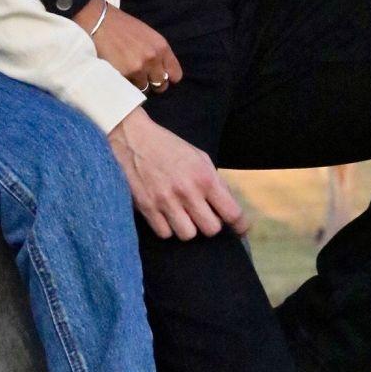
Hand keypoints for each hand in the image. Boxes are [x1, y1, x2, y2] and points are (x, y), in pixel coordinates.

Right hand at [74, 0, 182, 93]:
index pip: (175, 74)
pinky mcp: (123, 74)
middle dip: (150, 83)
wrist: (96, 20)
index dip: (166, 77)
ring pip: (143, 88)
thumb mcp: (144, 34)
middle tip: (139, 76)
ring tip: (124, 72)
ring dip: (135, 84)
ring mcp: (138, 67)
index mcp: (161, 46)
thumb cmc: (119, 25)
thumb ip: (154, 52)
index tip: (157, 76)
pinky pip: (128, 88)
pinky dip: (123, 84)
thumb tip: (159, 71)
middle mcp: (153, 58)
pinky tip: (116, 72)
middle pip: (160, 85)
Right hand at [107, 106, 249, 239]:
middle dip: (209, 223)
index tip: (238, 229)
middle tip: (201, 213)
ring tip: (181, 213)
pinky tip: (164, 213)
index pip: (232, 213)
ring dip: (187, 227)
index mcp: (204, 176)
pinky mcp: (147, 207)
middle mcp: (187, 191)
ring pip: (188, 235)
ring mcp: (166, 201)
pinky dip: (166, 227)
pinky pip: (165, 234)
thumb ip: (214, 182)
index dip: (239, 225)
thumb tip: (228, 211)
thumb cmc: (168, 146)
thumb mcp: (198, 157)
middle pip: (211, 229)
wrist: (131, 136)